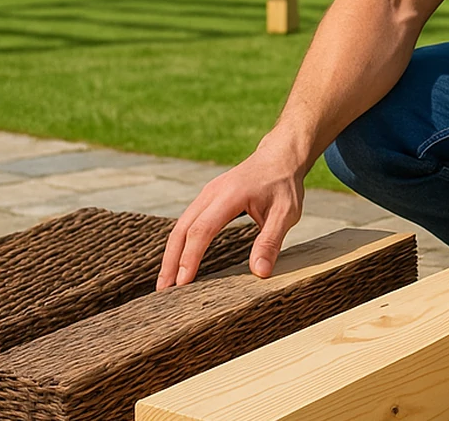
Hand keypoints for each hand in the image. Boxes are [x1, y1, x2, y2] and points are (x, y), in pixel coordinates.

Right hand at [157, 136, 305, 289]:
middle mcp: (211, 193)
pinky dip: (179, 243)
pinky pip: (188, 222)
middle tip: (162, 291)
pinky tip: (178, 261)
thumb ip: (271, 241)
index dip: (190, 257)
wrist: (280, 157)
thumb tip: (260, 273)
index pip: (202, 230)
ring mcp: (207, 194)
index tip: (182, 284)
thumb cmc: (284, 185)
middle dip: (170, 260)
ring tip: (165, 282)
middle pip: (182, 229)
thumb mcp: (286, 213)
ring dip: (171, 253)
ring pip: (180, 225)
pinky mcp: (207, 198)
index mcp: (230, 195)